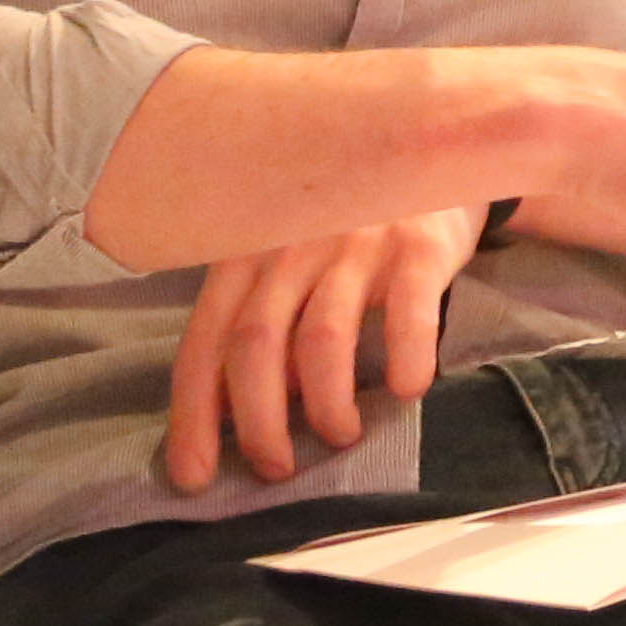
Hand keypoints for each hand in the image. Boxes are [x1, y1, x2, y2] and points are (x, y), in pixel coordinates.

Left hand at [161, 203, 478, 490]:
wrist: (433, 149)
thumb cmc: (347, 226)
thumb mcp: (288, 261)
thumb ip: (261, 323)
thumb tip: (242, 414)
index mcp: (247, 253)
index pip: (204, 343)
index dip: (193, 417)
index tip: (194, 477)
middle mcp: (293, 243)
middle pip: (255, 345)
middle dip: (259, 423)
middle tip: (277, 468)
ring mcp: (356, 241)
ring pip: (322, 338)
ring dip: (326, 406)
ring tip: (341, 435)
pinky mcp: (418, 244)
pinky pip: (407, 312)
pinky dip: (404, 359)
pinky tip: (408, 391)